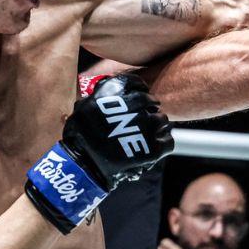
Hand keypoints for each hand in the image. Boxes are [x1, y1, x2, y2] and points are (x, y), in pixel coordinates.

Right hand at [26, 74, 173, 232]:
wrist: (83, 165)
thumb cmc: (79, 137)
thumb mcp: (84, 107)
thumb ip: (100, 94)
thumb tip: (110, 83)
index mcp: (115, 93)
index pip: (135, 83)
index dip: (139, 89)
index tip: (140, 95)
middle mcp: (133, 106)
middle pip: (150, 101)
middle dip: (148, 108)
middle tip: (144, 117)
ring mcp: (145, 127)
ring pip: (161, 120)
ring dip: (156, 125)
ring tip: (147, 133)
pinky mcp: (152, 148)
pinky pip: (168, 140)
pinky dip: (163, 142)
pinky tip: (155, 145)